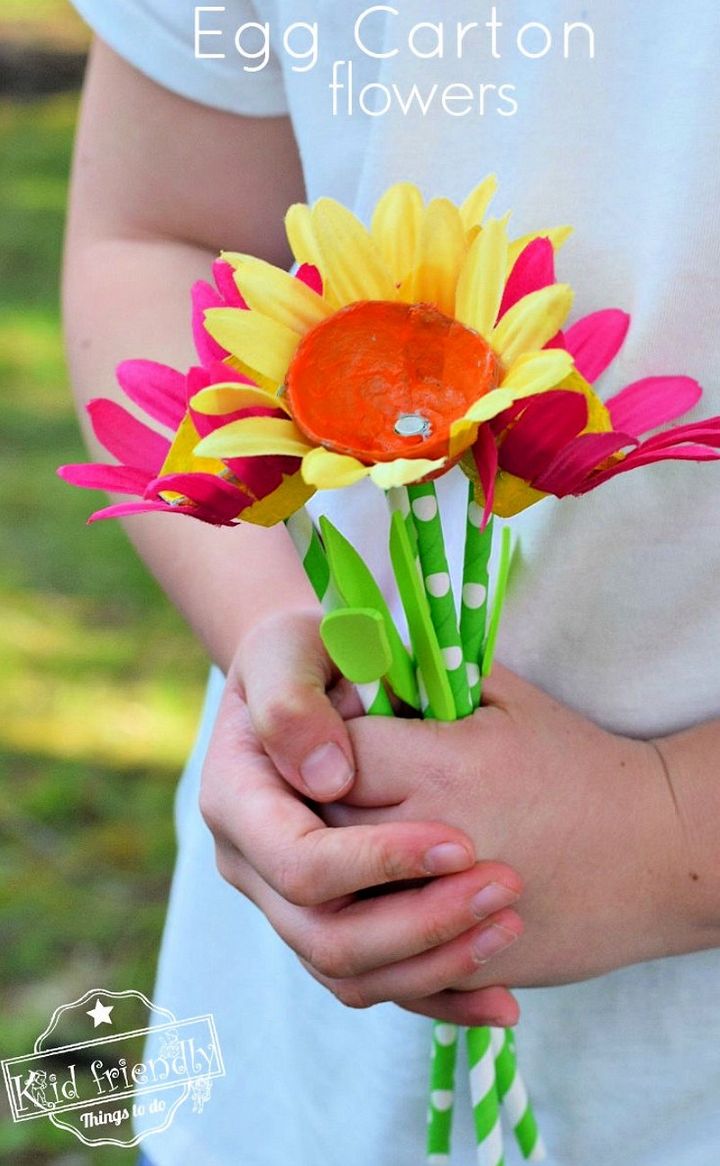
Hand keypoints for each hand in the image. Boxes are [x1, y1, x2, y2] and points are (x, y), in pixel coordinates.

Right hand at [199, 610, 524, 1025]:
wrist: (313, 680)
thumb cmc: (307, 654)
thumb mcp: (290, 647)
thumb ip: (295, 703)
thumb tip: (329, 779)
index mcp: (237, 800)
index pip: (299, 859)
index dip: (377, 861)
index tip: (460, 841)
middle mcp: (250, 865)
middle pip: (325, 933)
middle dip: (419, 922)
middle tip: (505, 889)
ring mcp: (285, 903)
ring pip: (350, 972)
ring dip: (434, 964)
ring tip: (510, 927)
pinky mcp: (327, 924)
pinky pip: (375, 985)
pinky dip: (436, 997)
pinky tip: (502, 1002)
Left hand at [325, 664, 690, 996]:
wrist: (655, 847)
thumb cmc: (576, 760)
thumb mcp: (503, 696)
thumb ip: (426, 676)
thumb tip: (359, 665)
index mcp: (441, 769)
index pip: (334, 757)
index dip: (330, 744)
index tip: (347, 738)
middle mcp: (434, 845)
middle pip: (324, 831)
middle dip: (322, 809)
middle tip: (346, 790)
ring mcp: (446, 915)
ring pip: (343, 904)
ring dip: (340, 874)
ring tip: (361, 843)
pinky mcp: (461, 964)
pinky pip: (384, 959)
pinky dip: (374, 929)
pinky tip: (385, 898)